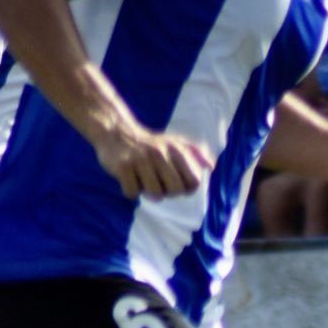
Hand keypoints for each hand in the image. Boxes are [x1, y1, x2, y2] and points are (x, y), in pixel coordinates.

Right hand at [93, 124, 212, 197]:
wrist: (117, 132)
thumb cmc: (151, 143)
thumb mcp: (175, 142)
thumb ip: (196, 153)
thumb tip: (211, 167)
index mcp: (176, 149)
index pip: (194, 181)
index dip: (188, 189)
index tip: (178, 185)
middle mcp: (160, 153)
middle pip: (176, 190)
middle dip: (169, 192)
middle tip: (160, 184)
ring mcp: (141, 160)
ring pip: (155, 194)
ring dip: (150, 193)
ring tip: (145, 180)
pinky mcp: (123, 167)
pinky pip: (133, 193)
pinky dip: (131, 191)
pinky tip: (130, 179)